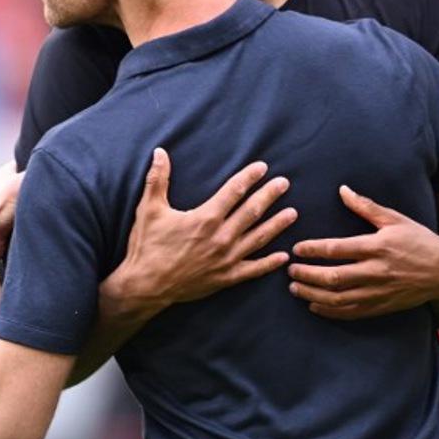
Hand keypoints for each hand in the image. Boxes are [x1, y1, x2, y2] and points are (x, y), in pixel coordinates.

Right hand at [104, 148, 296, 318]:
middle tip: (284, 183)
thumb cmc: (146, 246)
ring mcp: (226, 259)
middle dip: (269, 195)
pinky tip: (283, 256)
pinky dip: (270, 263)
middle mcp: (220, 237)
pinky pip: (253, 269)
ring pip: (258, 238)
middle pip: (252, 212)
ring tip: (293, 213)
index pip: (234, 192)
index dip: (249, 177)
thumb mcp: (149, 209)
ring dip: (277, 224)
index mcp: (205, 218)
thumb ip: (157, 179)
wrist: (145, 286)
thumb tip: (159, 152)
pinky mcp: (226, 278)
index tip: (262, 168)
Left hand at [287, 185, 438, 319]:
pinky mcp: (381, 306)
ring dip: (313, 294)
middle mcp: (376, 272)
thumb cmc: (420, 241)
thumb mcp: (395, 219)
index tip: (296, 248)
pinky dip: (330, 311)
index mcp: (377, 247)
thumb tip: (342, 190)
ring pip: (338, 298)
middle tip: (290, 270)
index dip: (313, 250)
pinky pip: (351, 312)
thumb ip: (366, 206)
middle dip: (307, 274)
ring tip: (295, 288)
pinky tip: (314, 305)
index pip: (337, 249)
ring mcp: (378, 292)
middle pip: (333, 277)